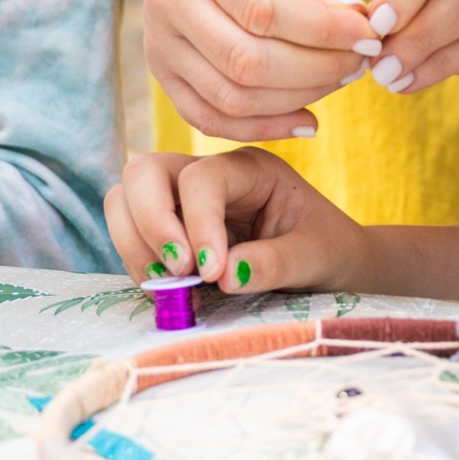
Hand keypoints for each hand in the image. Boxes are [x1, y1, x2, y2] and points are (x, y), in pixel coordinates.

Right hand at [104, 149, 365, 294]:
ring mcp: (181, 201)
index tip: (210, 272)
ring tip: (171, 288)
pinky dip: (139, 262)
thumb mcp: (315, 257)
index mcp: (249, 168)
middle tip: (179, 273)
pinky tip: (170, 291)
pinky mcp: (170, 231)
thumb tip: (223, 275)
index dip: (196, 223)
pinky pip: (131, 234)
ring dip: (136, 244)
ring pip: (125, 199)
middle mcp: (207, 176)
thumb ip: (274, 263)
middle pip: (145, 172)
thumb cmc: (329, 250)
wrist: (333, 264)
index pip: (201, 178)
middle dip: (150, 222)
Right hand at [136, 0, 374, 142]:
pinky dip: (262, 128)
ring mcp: (158, 38)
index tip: (369, 34)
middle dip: (318, 70)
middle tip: (360, 61)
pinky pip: (209, 117)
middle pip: (246, 60)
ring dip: (297, 99)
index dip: (323, 31)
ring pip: (231, 96)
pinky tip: (305, 119)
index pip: (263, 8)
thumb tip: (353, 34)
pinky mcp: (162, 69)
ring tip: (339, 78)